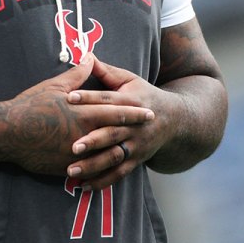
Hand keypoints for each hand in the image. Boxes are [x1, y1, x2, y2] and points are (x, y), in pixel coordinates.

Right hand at [4, 55, 154, 175]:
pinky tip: (108, 170)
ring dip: (121, 153)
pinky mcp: (66, 167)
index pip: (116, 111)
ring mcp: (76, 154)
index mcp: (83, 113)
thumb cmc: (30, 106)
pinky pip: (89, 171)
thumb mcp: (54, 86)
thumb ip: (77, 75)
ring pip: (107, 156)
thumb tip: (89, 59)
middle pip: (117, 134)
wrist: (7, 133)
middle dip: (134, 133)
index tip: (150, 112)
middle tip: (150, 132)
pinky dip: (100, 171)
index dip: (134, 112)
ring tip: (133, 151)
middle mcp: (84, 134)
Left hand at [64, 57, 175, 190]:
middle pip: (113, 132)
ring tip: (72, 170)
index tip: (68, 98)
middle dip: (93, 140)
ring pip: (115, 156)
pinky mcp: (137, 160)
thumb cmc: (145, 96)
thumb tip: (87, 56)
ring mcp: (137, 145)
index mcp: (132, 102)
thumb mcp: (130, 80)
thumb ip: (107, 72)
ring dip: (94, 165)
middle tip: (72, 146)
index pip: (108, 100)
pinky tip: (85, 187)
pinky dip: (103, 181)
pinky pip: (119, 173)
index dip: (89, 98)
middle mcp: (135, 125)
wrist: (175, 120)